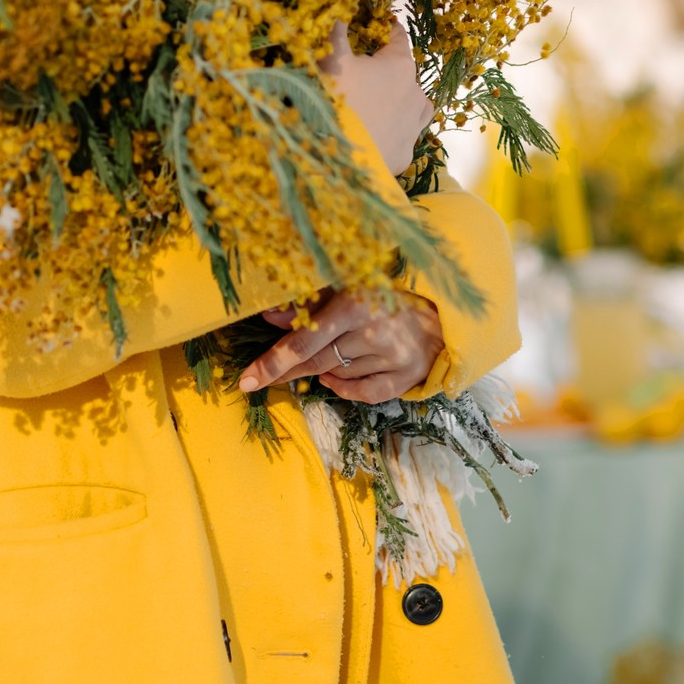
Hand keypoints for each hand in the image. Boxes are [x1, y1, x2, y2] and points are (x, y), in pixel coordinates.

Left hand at [237, 287, 443, 403]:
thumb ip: (307, 304)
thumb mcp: (343, 290)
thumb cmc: (381, 298)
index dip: (272, 362)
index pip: (303, 342)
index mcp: (354, 304)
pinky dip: (342, 387)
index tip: (246, 380)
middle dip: (284, 371)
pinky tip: (333, 378)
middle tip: (256, 379)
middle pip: (316, 363)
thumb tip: (269, 315)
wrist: (437, 318)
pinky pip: (361, 393)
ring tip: (330, 350)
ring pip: (336, 375)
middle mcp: (373, 332)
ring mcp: (391, 358)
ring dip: (322, 368)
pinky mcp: (405, 378)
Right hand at [320, 19, 433, 176]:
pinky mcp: (405, 153)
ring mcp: (413, 125)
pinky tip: (377, 134)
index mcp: (399, 66)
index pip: (398, 39)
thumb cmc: (338, 100)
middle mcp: (415, 93)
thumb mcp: (332, 61)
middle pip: (405, 73)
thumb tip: (339, 10)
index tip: (381, 24)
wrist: (344, 158)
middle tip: (365, 72)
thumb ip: (336, 34)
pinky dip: (392, 132)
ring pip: (415, 106)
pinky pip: (403, 136)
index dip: (387, 30)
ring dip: (402, 101)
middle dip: (387, 70)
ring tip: (382, 104)